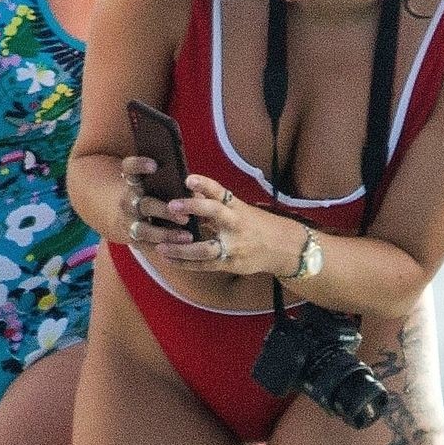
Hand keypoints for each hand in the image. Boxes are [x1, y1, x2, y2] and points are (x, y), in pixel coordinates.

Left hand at [122, 166, 304, 277]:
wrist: (284, 248)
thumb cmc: (257, 225)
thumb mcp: (241, 209)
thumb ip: (217, 202)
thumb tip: (192, 188)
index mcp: (237, 208)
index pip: (221, 191)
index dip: (205, 184)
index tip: (188, 178)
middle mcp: (235, 224)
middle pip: (215, 213)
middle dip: (193, 207)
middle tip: (170, 206)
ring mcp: (233, 246)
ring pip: (204, 249)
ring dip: (180, 249)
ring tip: (160, 246)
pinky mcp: (230, 264)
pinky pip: (204, 266)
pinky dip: (185, 263)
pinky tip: (168, 259)